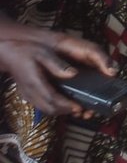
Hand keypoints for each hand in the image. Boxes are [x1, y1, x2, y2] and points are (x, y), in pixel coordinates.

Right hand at [0, 30, 115, 116]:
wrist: (7, 53)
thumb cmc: (25, 51)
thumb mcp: (43, 53)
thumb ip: (57, 64)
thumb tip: (74, 73)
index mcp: (34, 82)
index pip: (52, 99)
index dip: (67, 105)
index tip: (79, 107)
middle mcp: (30, 92)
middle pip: (50, 108)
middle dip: (67, 111)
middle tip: (83, 110)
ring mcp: (28, 95)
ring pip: (46, 109)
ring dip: (62, 111)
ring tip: (77, 109)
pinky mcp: (29, 95)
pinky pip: (43, 106)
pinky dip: (55, 107)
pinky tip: (66, 103)